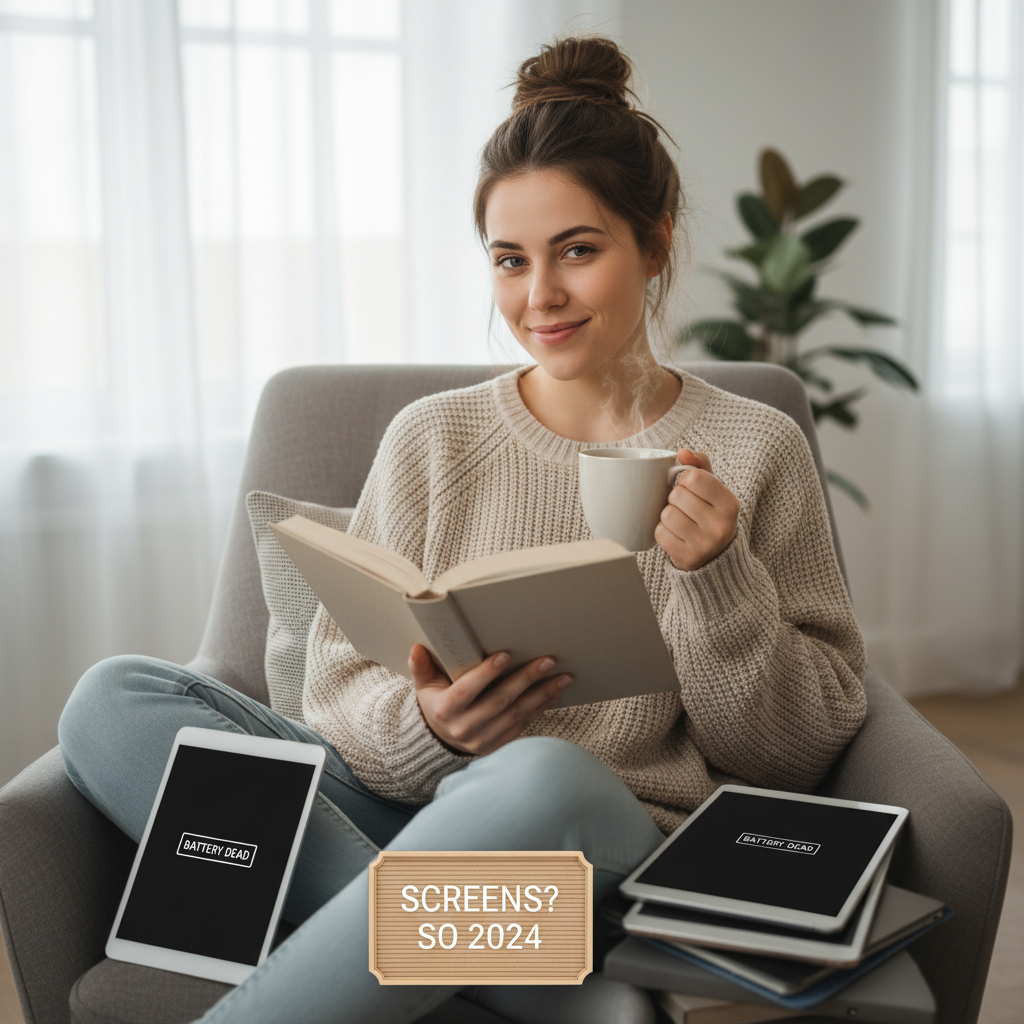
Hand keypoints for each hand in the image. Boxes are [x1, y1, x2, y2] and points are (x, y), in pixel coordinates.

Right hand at [408, 644, 571, 755]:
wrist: (441, 740)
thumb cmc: (436, 702)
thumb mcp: (424, 686)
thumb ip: (421, 667)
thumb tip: (417, 648)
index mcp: (445, 710)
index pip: (467, 690)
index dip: (485, 674)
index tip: (505, 655)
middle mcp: (465, 728)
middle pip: (500, 701)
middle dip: (526, 679)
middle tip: (548, 661)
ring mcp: (484, 740)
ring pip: (518, 714)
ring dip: (543, 694)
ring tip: (563, 677)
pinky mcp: (499, 746)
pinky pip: (524, 725)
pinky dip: (541, 708)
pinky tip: (555, 693)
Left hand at [655, 449, 739, 570]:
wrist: (715, 557)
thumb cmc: (709, 514)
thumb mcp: (713, 490)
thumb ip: (699, 466)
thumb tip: (682, 452)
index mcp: (730, 504)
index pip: (694, 477)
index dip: (685, 480)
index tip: (691, 489)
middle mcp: (721, 526)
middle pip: (677, 495)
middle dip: (675, 499)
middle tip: (686, 508)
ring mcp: (705, 545)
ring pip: (667, 514)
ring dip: (668, 516)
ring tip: (681, 522)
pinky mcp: (687, 558)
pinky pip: (660, 533)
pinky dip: (663, 532)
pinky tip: (676, 535)